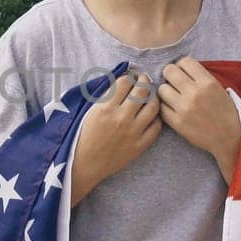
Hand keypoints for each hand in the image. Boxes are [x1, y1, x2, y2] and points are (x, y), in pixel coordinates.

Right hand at [69, 70, 160, 206]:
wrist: (85, 164)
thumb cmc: (83, 136)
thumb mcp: (89, 111)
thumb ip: (105, 95)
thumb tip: (122, 80)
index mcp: (105, 107)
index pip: (125, 82)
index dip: (129, 76)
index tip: (130, 76)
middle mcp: (121, 118)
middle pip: (142, 91)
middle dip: (144, 81)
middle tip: (143, 80)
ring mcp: (133, 132)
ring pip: (153, 106)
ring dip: (153, 97)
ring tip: (150, 96)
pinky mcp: (140, 145)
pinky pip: (156, 126)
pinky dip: (156, 118)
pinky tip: (151, 116)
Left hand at [157, 54, 240, 184]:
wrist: (230, 138)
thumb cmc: (225, 112)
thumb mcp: (218, 88)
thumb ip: (200, 77)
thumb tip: (179, 67)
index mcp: (208, 82)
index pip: (184, 61)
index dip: (181, 66)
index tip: (183, 73)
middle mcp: (195, 92)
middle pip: (169, 71)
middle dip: (170, 75)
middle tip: (174, 83)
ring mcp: (184, 107)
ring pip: (162, 89)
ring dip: (166, 91)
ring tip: (173, 97)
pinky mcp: (177, 122)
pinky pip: (161, 107)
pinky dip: (165, 107)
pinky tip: (173, 109)